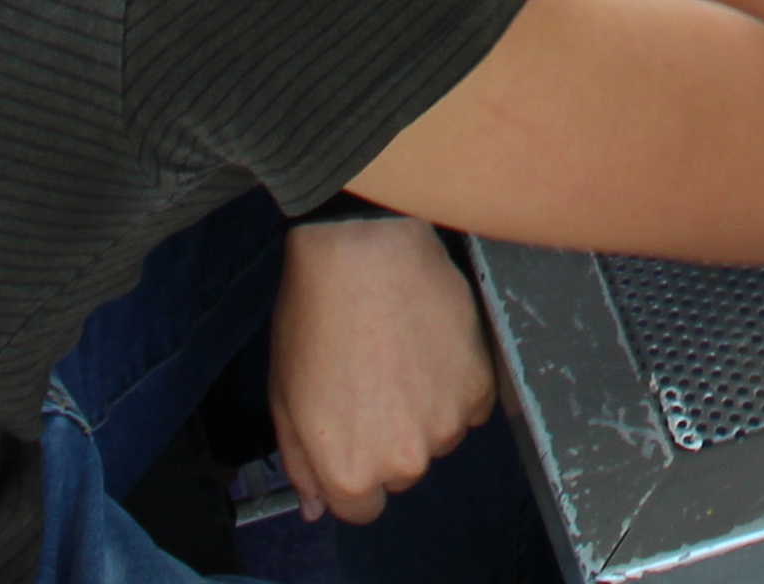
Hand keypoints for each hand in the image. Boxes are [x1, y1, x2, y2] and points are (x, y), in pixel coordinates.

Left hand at [268, 213, 497, 523]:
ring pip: (437, 439)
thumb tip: (316, 508)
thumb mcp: (284, 399)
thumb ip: (301, 464)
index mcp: (348, 473)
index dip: (350, 467)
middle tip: (370, 384)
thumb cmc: (315, 318)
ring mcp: (445, 427)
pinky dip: (455, 385)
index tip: (349, 431)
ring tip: (400, 358)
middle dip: (386, 440)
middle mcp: (402, 463)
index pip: (360, 508)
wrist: (363, 254)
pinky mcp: (479, 389)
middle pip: (400, 473)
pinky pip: (469, 406)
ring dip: (423, 413)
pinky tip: (428, 348)